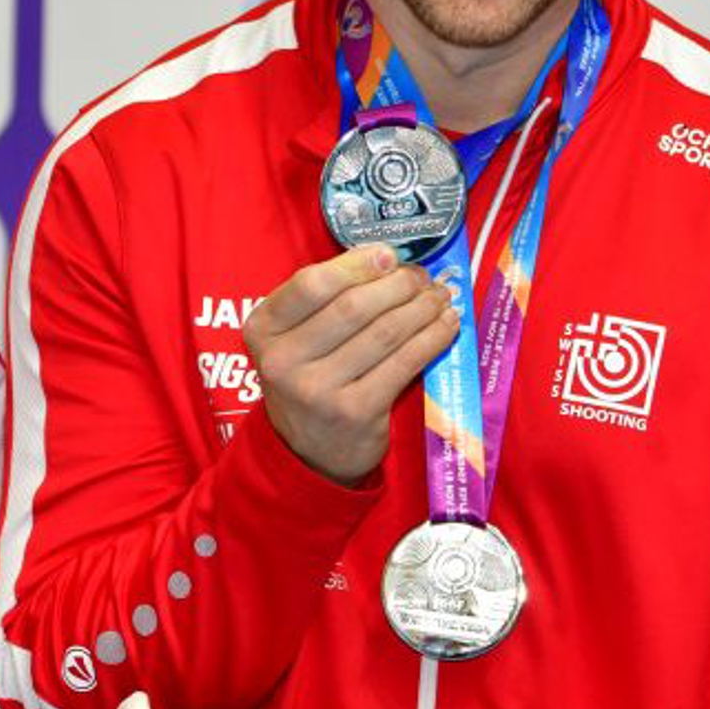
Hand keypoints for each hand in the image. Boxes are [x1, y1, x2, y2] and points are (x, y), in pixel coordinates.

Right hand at [247, 245, 459, 484]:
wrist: (308, 453)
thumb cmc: (309, 378)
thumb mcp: (295, 338)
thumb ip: (326, 300)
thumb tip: (390, 260)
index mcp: (263, 330)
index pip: (310, 284)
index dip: (356, 264)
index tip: (390, 254)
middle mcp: (283, 361)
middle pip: (353, 306)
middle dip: (398, 285)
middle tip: (423, 277)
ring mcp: (318, 390)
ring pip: (384, 333)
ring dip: (421, 308)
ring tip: (440, 296)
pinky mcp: (356, 413)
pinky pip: (404, 363)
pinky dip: (431, 338)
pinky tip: (446, 326)